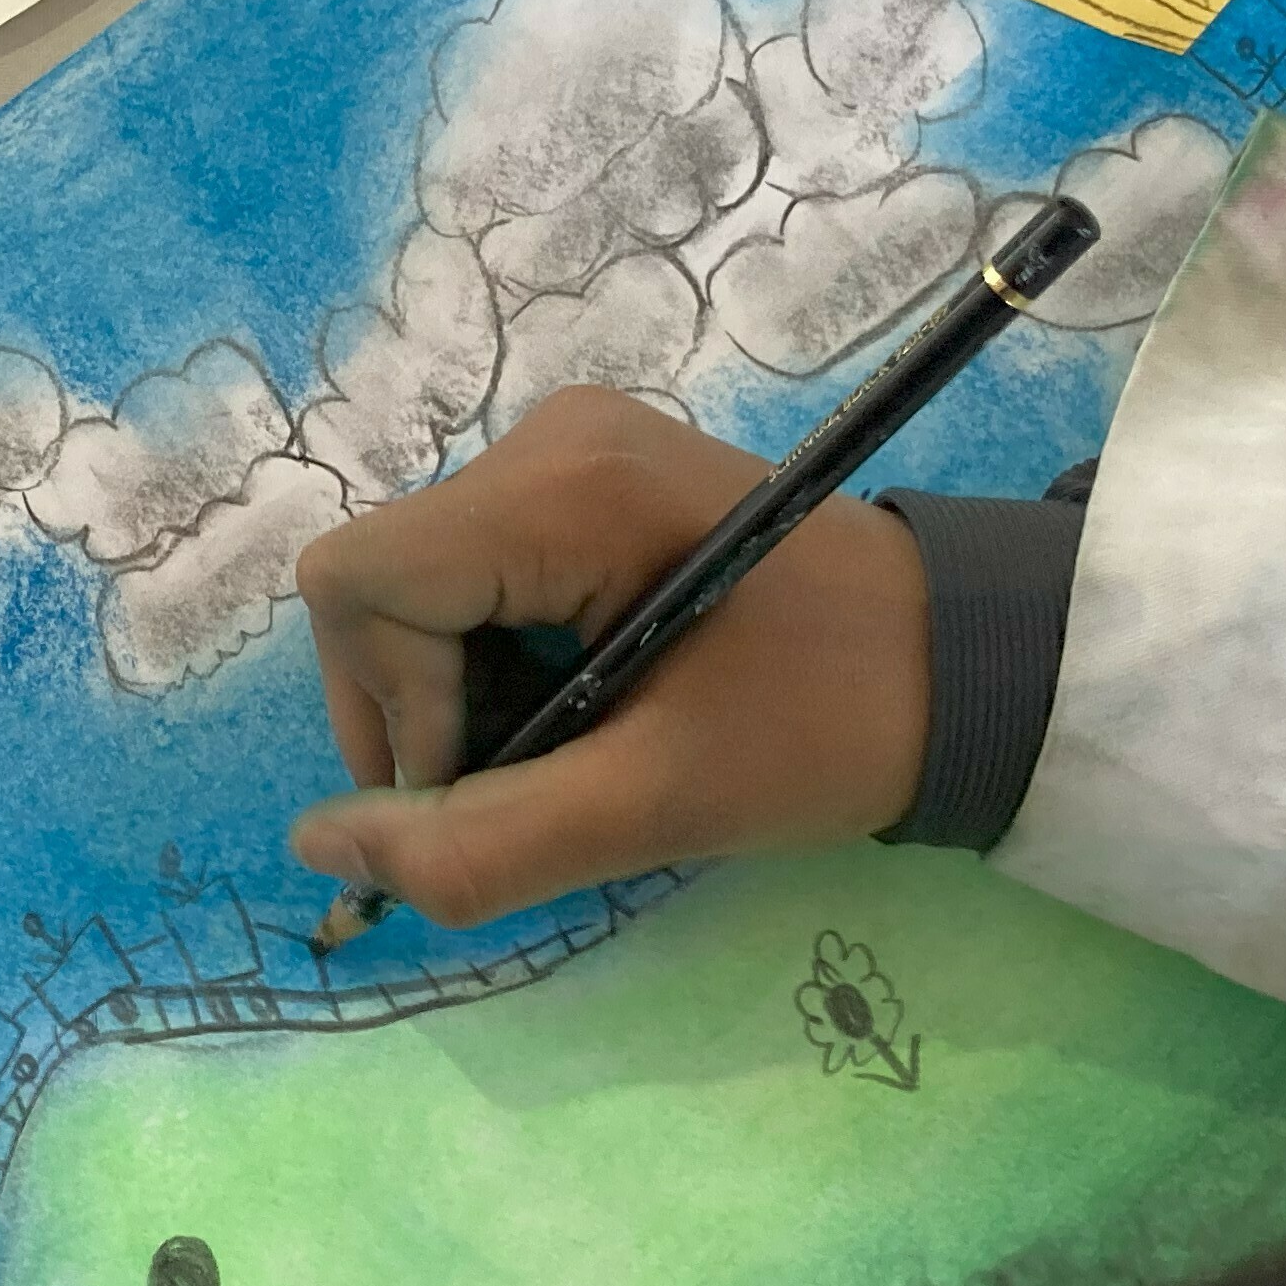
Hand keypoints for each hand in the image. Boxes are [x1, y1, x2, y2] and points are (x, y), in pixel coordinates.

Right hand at [286, 388, 929, 925]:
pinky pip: (473, 574)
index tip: (501, 779)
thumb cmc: (828, 726)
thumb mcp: (654, 807)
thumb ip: (477, 843)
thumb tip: (317, 847)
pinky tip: (588, 700)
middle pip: (378, 587)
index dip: (392, 709)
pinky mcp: (586, 476)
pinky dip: (498, 661)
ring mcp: (566, 447)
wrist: (967, 662)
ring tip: (581, 743)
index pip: (358, 585)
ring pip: (417, 589)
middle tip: (544, 778)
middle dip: (425, 710)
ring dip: (464, 695)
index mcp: (564, 486)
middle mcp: (548, 437)